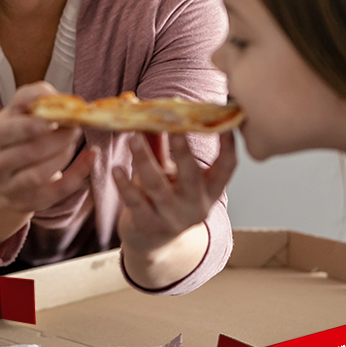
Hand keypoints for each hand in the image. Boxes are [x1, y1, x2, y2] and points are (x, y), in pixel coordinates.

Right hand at [0, 82, 95, 249]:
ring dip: (64, 154)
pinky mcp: (29, 203)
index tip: (55, 118)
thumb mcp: (18, 110)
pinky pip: (56, 192)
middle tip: (75, 126)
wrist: (4, 171)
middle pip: (28, 152)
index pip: (7, 131)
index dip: (33, 125)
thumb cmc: (17, 132)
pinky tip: (92, 155)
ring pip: (40, 174)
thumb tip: (59, 98)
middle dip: (58, 138)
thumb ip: (34, 96)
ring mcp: (9, 188)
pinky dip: (78, 173)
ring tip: (73, 139)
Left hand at [114, 130, 238, 288]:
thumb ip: (160, 141)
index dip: (229, 146)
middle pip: (191, 175)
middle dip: (183, 151)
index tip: (225, 124)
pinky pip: (135, 202)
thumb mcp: (171, 172)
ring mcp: (172, 218)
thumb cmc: (165, 197)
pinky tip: (117, 169)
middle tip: (175, 128)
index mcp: (209, 190)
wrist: (152, 243)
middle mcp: (195, 205)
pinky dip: (125, 185)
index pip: (227, 168)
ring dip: (144, 159)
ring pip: (157, 186)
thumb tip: (140, 103)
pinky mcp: (148, 226)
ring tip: (133, 137)